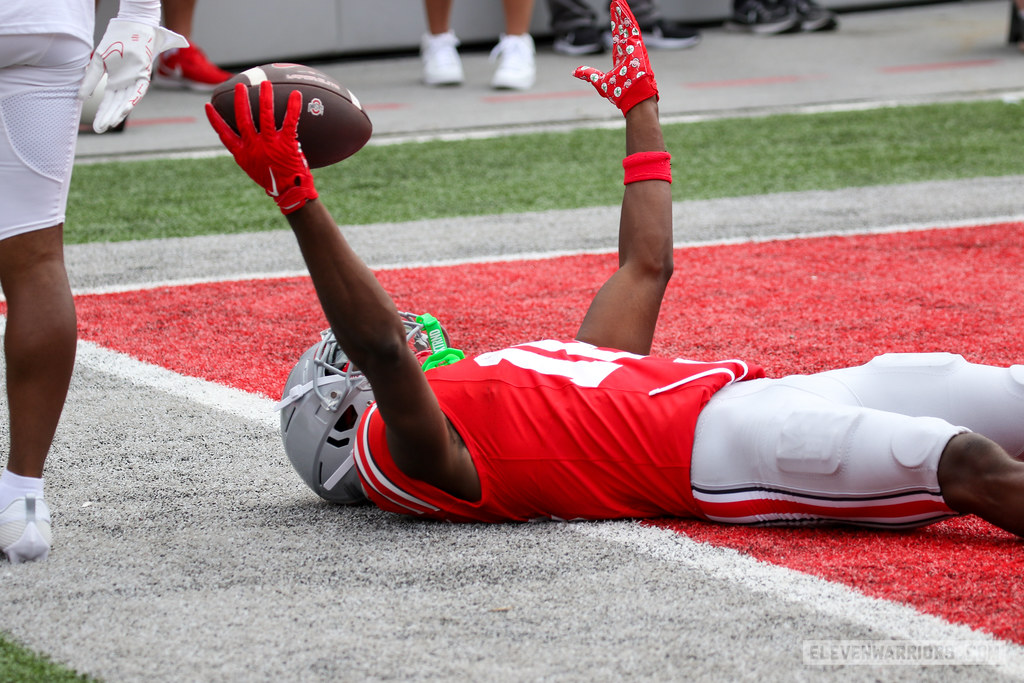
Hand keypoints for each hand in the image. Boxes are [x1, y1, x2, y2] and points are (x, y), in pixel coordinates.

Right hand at [78, 19, 186, 133]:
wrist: (130, 28)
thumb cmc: (115, 43)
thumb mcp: (98, 62)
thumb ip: (90, 80)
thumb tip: (79, 98)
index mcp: (115, 83)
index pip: (107, 103)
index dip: (101, 114)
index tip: (95, 127)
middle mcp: (125, 85)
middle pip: (116, 105)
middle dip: (108, 117)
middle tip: (100, 129)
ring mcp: (135, 81)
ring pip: (127, 101)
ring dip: (119, 112)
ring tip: (111, 123)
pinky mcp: (143, 76)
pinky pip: (139, 91)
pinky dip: (133, 99)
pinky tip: (126, 108)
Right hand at [205, 81, 318, 214]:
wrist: (290, 194)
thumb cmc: (274, 181)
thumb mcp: (255, 168)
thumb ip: (250, 154)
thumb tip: (249, 141)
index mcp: (243, 153)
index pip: (224, 134)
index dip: (215, 120)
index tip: (208, 106)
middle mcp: (254, 146)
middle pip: (243, 118)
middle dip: (240, 101)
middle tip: (240, 86)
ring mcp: (270, 144)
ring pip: (265, 115)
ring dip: (265, 97)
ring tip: (265, 83)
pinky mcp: (286, 143)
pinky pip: (290, 121)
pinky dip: (293, 107)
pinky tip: (296, 95)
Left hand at [573, 0, 657, 115]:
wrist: (634, 100)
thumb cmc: (621, 93)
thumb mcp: (600, 81)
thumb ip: (589, 74)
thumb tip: (575, 72)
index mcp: (623, 57)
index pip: (618, 37)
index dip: (615, 24)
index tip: (614, 14)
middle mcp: (630, 50)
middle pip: (623, 28)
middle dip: (619, 15)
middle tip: (616, 1)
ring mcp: (635, 48)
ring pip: (628, 26)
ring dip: (623, 13)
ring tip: (618, 1)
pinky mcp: (639, 48)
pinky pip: (632, 29)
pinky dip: (627, 19)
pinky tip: (623, 9)